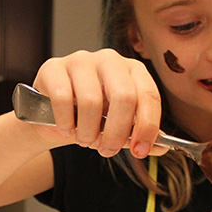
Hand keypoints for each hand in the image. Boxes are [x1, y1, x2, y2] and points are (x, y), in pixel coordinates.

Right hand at [32, 49, 162, 158]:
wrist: (50, 114)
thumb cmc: (88, 116)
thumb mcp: (115, 126)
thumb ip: (136, 134)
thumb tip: (162, 147)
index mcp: (131, 70)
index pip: (148, 95)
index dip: (147, 127)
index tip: (140, 151)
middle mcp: (109, 60)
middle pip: (124, 97)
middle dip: (116, 133)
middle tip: (107, 150)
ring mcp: (81, 60)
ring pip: (91, 101)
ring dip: (88, 132)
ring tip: (84, 140)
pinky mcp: (54, 67)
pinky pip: (63, 98)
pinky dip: (65, 122)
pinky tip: (66, 129)